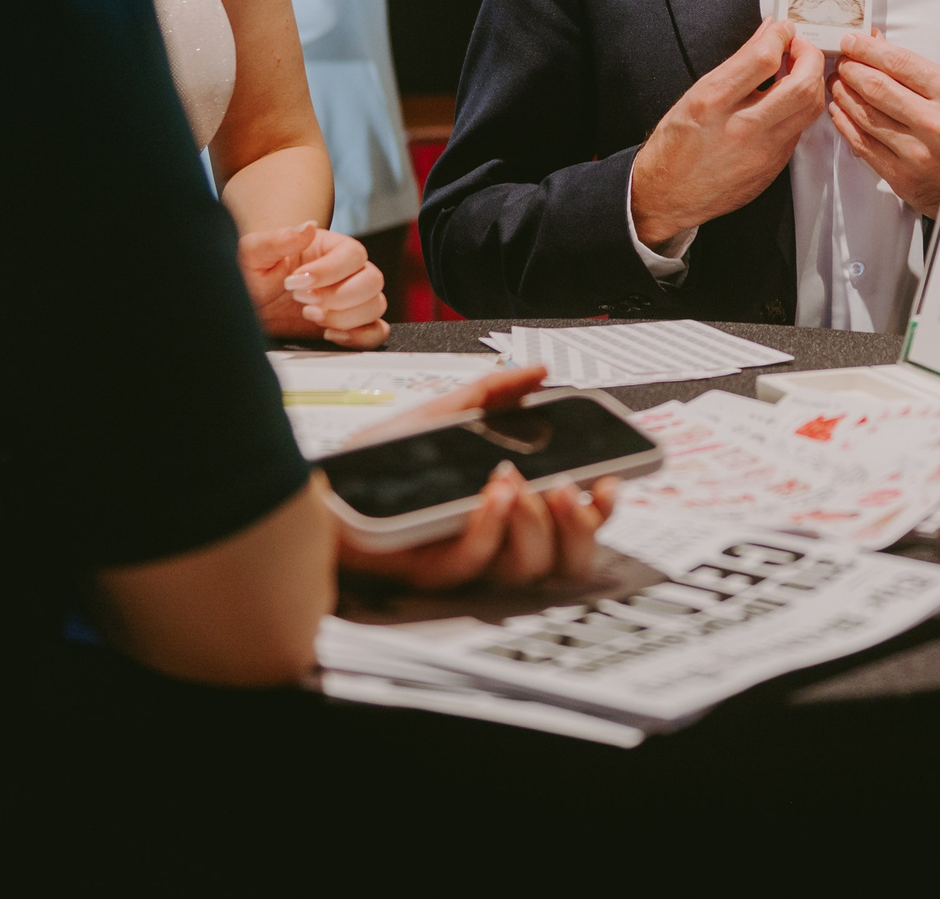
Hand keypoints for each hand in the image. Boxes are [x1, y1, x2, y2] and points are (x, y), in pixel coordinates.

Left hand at [239, 222, 388, 346]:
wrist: (248, 307)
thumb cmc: (252, 276)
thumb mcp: (254, 255)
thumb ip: (277, 239)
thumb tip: (308, 227)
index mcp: (330, 248)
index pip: (353, 255)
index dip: (329, 271)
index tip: (295, 283)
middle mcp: (348, 272)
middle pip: (373, 280)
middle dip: (338, 297)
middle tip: (303, 302)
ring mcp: (352, 300)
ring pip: (376, 305)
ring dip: (344, 317)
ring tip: (310, 316)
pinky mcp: (351, 326)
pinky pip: (377, 332)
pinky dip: (359, 337)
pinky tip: (329, 334)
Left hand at [335, 368, 619, 588]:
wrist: (328, 483)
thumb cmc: (386, 458)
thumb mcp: (448, 413)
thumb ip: (495, 393)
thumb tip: (538, 371)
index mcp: (513, 505)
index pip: (574, 522)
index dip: (601, 510)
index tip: (611, 481)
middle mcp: (500, 537)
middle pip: (566, 559)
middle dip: (579, 527)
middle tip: (568, 488)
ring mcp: (469, 556)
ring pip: (526, 566)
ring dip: (533, 524)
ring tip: (517, 481)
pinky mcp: (433, 569)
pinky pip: (473, 561)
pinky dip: (489, 528)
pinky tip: (491, 493)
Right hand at [631, 19, 826, 247]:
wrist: (667, 194)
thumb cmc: (675, 145)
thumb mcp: (696, 93)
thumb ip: (738, 61)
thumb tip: (766, 32)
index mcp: (714, 103)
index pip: (763, 58)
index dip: (781, 35)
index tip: (783, 30)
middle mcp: (741, 127)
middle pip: (801, 84)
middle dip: (809, 56)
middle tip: (798, 48)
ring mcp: (763, 151)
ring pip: (810, 107)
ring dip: (811, 81)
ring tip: (797, 72)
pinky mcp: (774, 166)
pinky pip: (799, 130)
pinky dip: (799, 108)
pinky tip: (786, 101)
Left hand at [829, 30, 939, 215]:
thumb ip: (919, 71)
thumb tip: (878, 44)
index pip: (899, 63)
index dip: (867, 49)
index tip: (851, 41)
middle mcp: (934, 123)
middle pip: (876, 87)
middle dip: (851, 69)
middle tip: (842, 62)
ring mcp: (916, 153)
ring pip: (864, 114)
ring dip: (844, 94)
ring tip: (837, 82)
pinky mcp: (902, 177)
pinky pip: (862, 144)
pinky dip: (845, 123)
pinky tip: (840, 110)